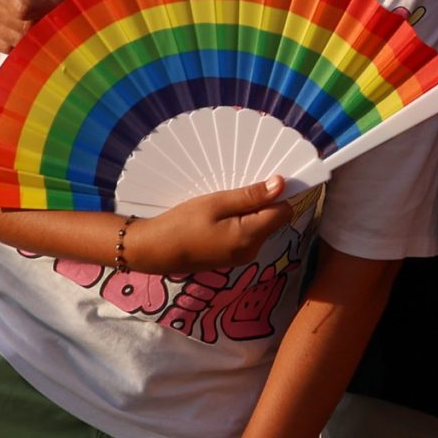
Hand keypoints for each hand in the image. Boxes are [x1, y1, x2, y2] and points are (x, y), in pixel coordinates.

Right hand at [0, 0, 85, 53]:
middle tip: (65, 1)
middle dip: (51, 19)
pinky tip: (38, 17)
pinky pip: (4, 44)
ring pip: (15, 41)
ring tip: (52, 7)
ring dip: (41, 31)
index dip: (53, 4)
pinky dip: (25, 38)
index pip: (25, 7)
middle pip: (23, 28)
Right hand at [129, 178, 294, 273]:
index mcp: (249, 236)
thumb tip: (281, 185)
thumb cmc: (181, 223)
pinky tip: (221, 215)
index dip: (280, 195)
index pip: (284, 212)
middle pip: (273, 220)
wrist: (154, 251)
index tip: (268, 179)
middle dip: (263, 202)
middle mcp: (251, 251)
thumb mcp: (216, 203)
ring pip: (260, 227)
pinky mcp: (232, 258)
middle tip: (239, 187)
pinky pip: (247, 235)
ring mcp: (242, 257)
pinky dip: (241, 223)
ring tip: (226, 201)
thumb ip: (251, 196)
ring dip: (250, 212)